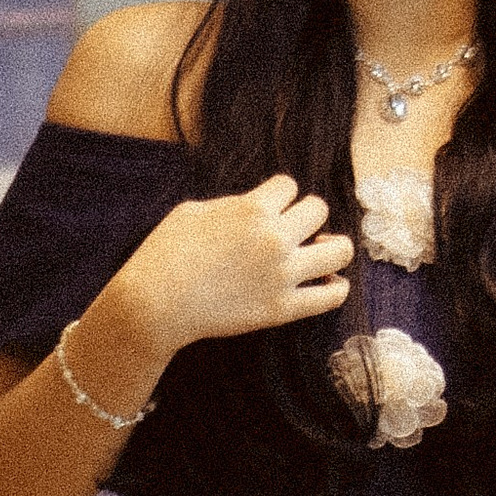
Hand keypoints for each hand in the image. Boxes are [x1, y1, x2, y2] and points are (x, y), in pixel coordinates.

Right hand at [103, 174, 352, 356]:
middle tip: (294, 229)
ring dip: (334, 245)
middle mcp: (275, 239)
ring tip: (320, 251)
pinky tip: (327, 282)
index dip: (278, 196)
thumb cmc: (166, 254)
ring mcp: (283, 275)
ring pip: (339, 250)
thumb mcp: (193, 211)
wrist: (156, 303)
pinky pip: (331, 297)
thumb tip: (254, 208)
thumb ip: (232, 206)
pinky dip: (336, 287)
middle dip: (306, 215)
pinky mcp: (283, 309)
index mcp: (252, 209)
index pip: (289, 186)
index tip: (267, 208)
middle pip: (319, 209)